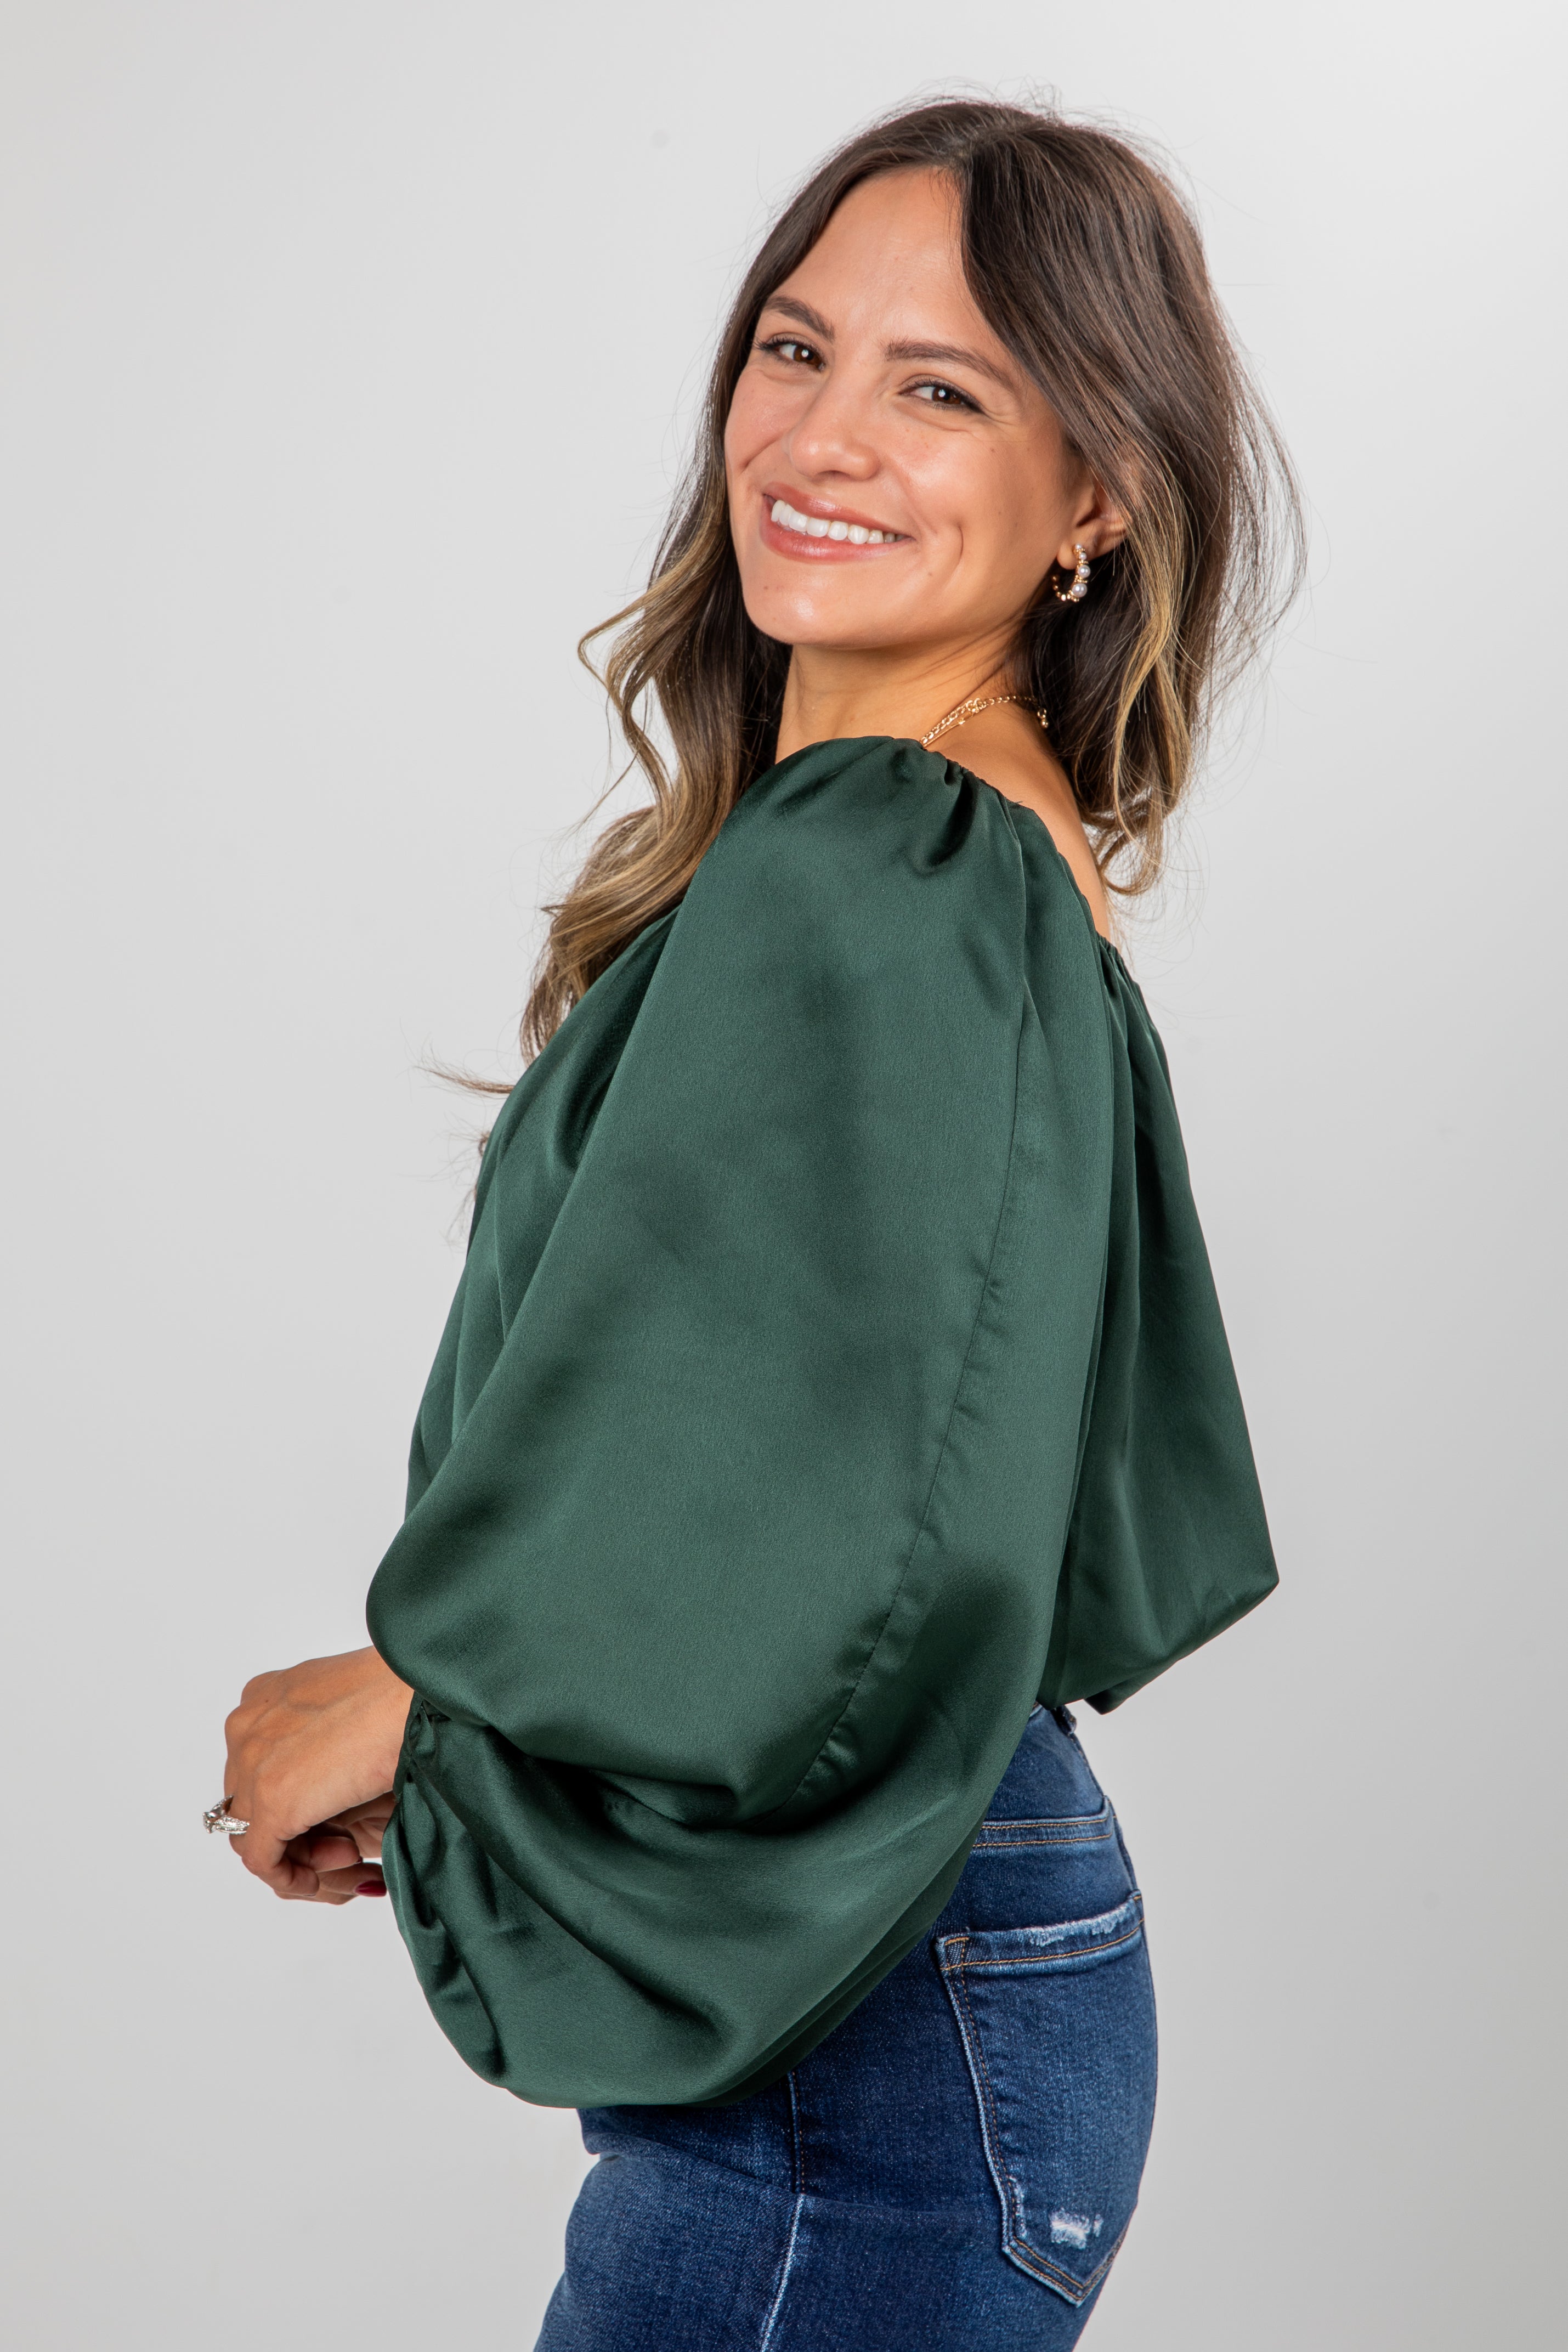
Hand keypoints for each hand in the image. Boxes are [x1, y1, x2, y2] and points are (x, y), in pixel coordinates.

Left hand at [222, 1646, 412, 1902]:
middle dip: (295, 1831)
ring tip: (351, 1854)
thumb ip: (318, 1738)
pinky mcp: (272, 1804)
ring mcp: (253, 1766)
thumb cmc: (399, 1693)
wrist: (415, 1694)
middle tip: (346, 1842)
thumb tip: (323, 1777)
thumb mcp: (343, 1710)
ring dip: (300, 1855)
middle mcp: (246, 1728)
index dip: (296, 1799)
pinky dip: (293, 1878)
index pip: (256, 1768)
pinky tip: (332, 1878)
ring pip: (253, 1834)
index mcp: (262, 1698)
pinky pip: (262, 1861)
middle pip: (251, 1803)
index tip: (336, 1813)